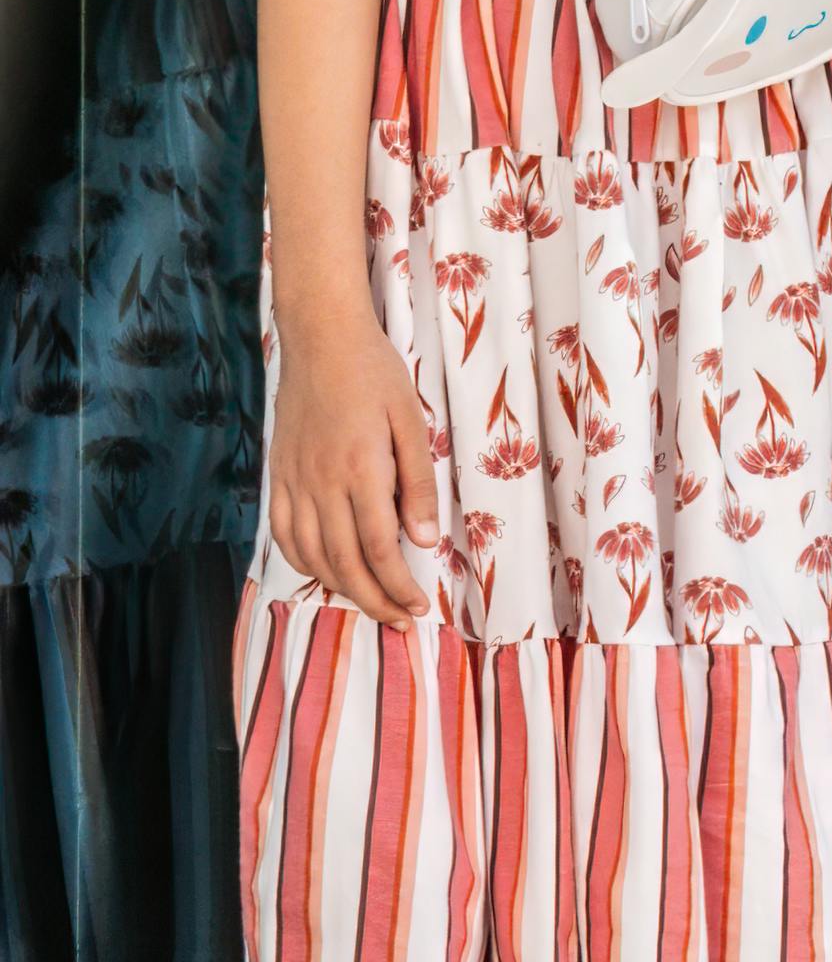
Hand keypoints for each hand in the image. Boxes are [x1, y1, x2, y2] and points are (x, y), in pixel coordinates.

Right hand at [268, 313, 441, 626]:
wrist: (320, 341)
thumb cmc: (375, 375)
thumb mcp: (411, 422)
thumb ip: (417, 483)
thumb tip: (424, 539)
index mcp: (360, 471)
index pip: (379, 548)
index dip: (398, 585)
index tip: (417, 608)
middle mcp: (321, 484)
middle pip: (345, 562)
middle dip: (374, 599)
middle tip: (399, 621)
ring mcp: (293, 482)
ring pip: (311, 555)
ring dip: (340, 588)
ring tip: (370, 603)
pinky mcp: (277, 476)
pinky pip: (284, 534)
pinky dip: (304, 562)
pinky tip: (325, 572)